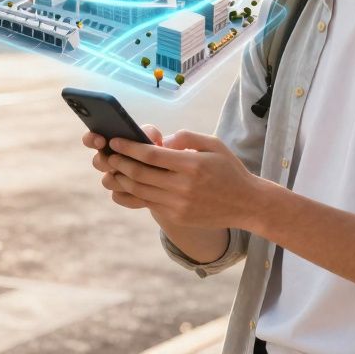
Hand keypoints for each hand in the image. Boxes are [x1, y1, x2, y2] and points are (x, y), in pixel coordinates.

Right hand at [84, 124, 163, 211]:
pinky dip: (129, 196)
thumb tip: (151, 138)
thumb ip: (157, 135)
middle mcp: (110, 161)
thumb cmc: (165, 153)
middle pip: (97, 162)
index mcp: (114, 142)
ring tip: (136, 178)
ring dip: (119, 179)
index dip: (91, 139)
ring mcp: (115, 180)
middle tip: (113, 160)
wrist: (170, 178)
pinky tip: (145, 196)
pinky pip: (118, 197)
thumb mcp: (166, 141)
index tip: (101, 140)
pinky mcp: (122, 196)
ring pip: (107, 181)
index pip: (92, 139)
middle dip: (104, 161)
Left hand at [102, 129, 263, 229]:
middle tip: (108, 154)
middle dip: (119, 163)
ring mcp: (179, 205)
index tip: (115, 141)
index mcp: (191, 165)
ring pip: (140, 191)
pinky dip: (133, 194)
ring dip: (122, 179)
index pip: (151, 155)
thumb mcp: (213, 144)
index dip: (129, 148)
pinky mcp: (178, 217)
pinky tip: (126, 184)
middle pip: (140, 174)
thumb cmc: (229, 169)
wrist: (247, 204)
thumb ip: (185, 137)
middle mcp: (183, 187)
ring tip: (113, 169)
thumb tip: (159, 141)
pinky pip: (148, 204)